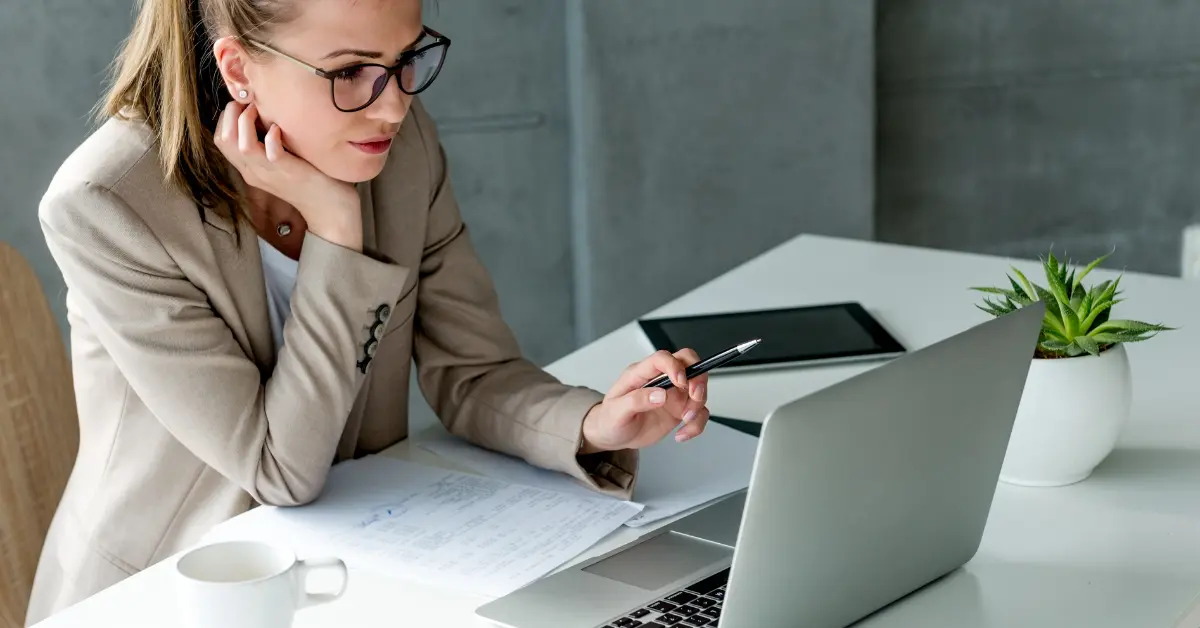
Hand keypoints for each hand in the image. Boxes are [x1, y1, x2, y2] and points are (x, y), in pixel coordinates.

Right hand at [214, 101, 362, 250]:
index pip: (221, 138)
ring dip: (246, 121)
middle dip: (231, 114)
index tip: (244, 104)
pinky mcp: (288, 172)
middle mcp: (254, 171)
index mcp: (250, 168)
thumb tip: (266, 115)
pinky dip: (272, 136)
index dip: (227, 117)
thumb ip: (269, 144)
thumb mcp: (282, 161)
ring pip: (240, 145)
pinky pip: (270, 152)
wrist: (331, 211)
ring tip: (260, 110)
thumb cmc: (311, 180)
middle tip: (249, 102)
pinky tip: (279, 129)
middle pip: (223, 139)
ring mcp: (270, 173)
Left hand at [580, 349, 709, 453]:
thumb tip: (660, 395)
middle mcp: (660, 380)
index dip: (675, 366)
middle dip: (698, 377)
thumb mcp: (616, 412)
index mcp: (641, 373)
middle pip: (688, 363)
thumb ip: (636, 401)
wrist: (613, 436)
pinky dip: (696, 424)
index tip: (680, 381)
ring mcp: (672, 394)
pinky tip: (683, 434)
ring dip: (698, 404)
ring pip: (698, 388)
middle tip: (695, 396)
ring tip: (686, 420)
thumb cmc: (610, 419)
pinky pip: (698, 412)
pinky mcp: (679, 410)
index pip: (662, 358)